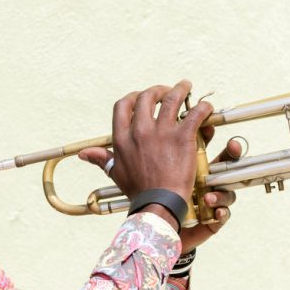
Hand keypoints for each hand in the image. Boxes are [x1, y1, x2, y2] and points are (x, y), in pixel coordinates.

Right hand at [81, 96, 241, 251]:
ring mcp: (161, 132)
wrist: (158, 203)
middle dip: (157, 90)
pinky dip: (202, 108)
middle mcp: (140, 130)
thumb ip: (101, 159)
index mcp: (122, 138)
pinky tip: (206, 108)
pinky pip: (194, 113)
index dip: (133, 97)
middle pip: (147, 97)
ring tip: (186, 86)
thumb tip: (83, 154)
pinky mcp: (182, 137)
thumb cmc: (138, 191)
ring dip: (180, 89)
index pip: (123, 106)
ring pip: (172, 99)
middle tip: (167, 91)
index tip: (142, 97)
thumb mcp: (116, 173)